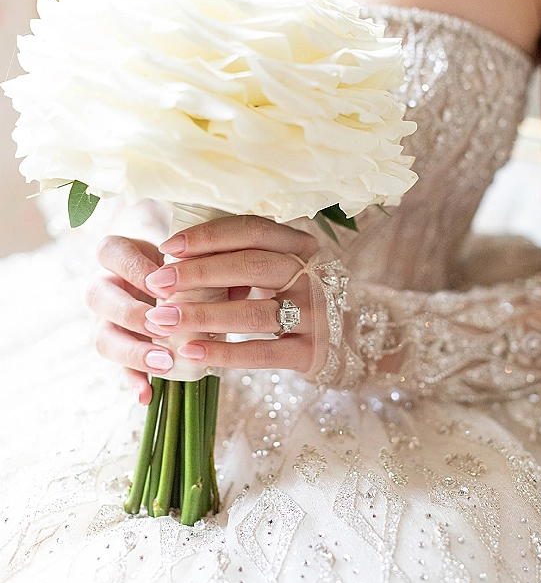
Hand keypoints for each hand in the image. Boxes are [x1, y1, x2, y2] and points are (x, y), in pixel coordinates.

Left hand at [87, 216, 319, 403]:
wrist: (341, 343)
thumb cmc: (293, 299)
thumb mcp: (277, 270)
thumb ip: (241, 258)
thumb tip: (176, 253)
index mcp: (301, 247)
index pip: (253, 231)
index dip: (210, 236)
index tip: (168, 247)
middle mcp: (312, 275)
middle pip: (252, 266)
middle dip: (198, 273)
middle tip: (157, 284)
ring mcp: (315, 314)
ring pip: (253, 311)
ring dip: (202, 315)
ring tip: (162, 320)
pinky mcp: (311, 352)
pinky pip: (261, 351)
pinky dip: (223, 352)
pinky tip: (190, 351)